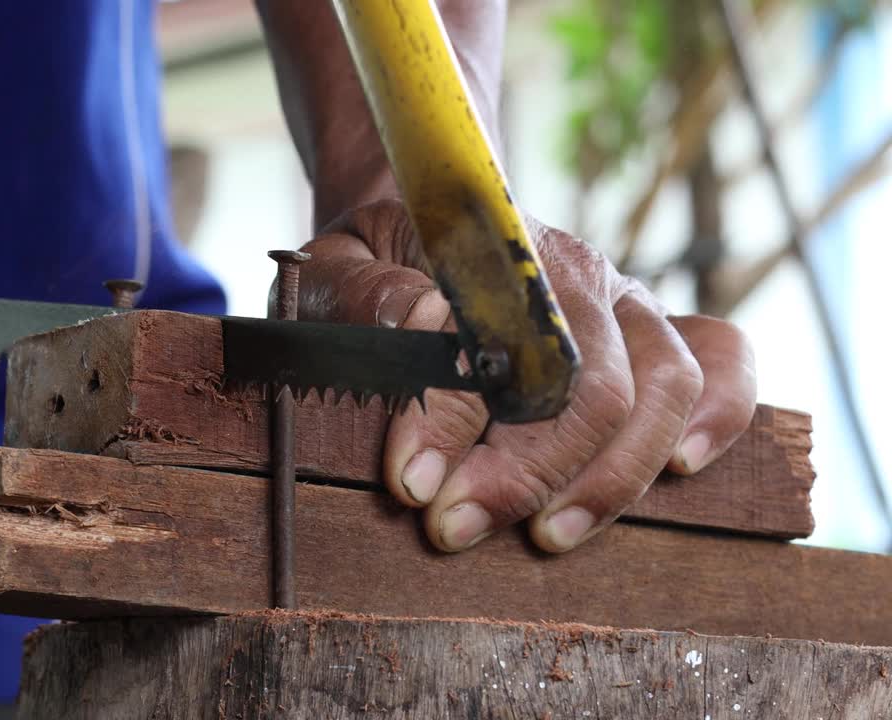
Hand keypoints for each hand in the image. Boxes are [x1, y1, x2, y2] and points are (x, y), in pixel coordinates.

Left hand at [291, 199, 756, 552]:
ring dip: (611, 476)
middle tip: (456, 527)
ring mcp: (624, 300)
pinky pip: (722, 358)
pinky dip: (720, 414)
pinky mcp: (653, 331)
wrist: (425, 223)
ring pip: (664, 386)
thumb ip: (370, 294)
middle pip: (589, 383)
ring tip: (549, 534)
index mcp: (496, 247)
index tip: (411, 484)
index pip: (494, 338)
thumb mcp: (336, 268)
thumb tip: (430, 327)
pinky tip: (681, 469)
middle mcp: (576, 271)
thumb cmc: (373, 261)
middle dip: (526, 473)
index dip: (452, 417)